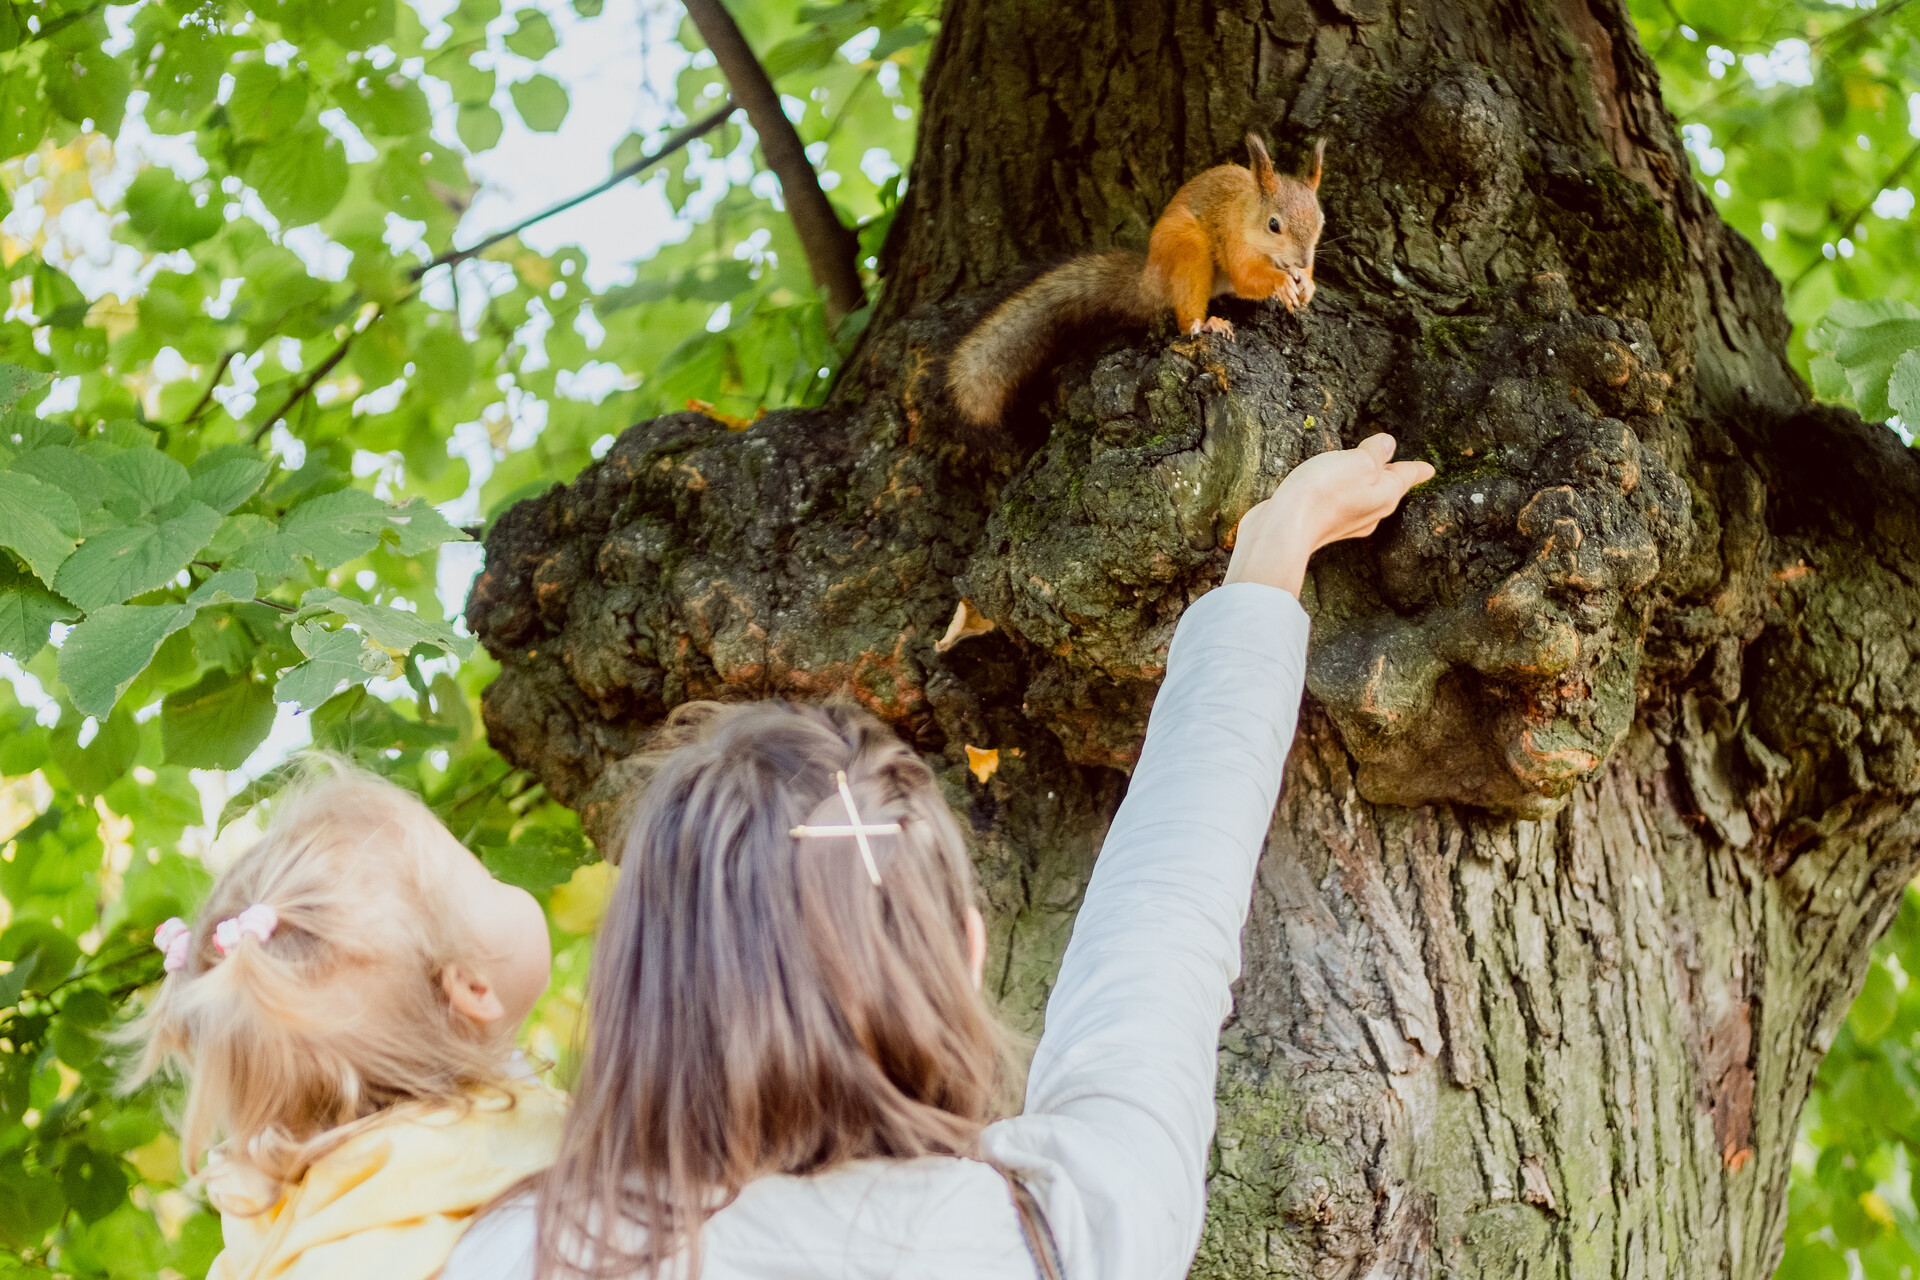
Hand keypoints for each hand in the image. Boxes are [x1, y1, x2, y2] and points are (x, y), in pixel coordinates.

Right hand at [1224, 433, 1433, 595]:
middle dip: (1391, 476)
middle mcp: (1371, 512)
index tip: (1430, 469)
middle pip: (1388, 489)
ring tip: (1362, 471)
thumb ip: (1375, 451)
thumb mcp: (1358, 461)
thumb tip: (1388, 445)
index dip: (1418, 469)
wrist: (1284, 528)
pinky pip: (1340, 504)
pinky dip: (1341, 493)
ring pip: (1364, 498)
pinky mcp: (1322, 524)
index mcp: (1386, 494)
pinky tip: (1332, 488)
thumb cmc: (1324, 493)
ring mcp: (1346, 521)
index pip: (1408, 476)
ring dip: (1364, 483)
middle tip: (1396, 465)